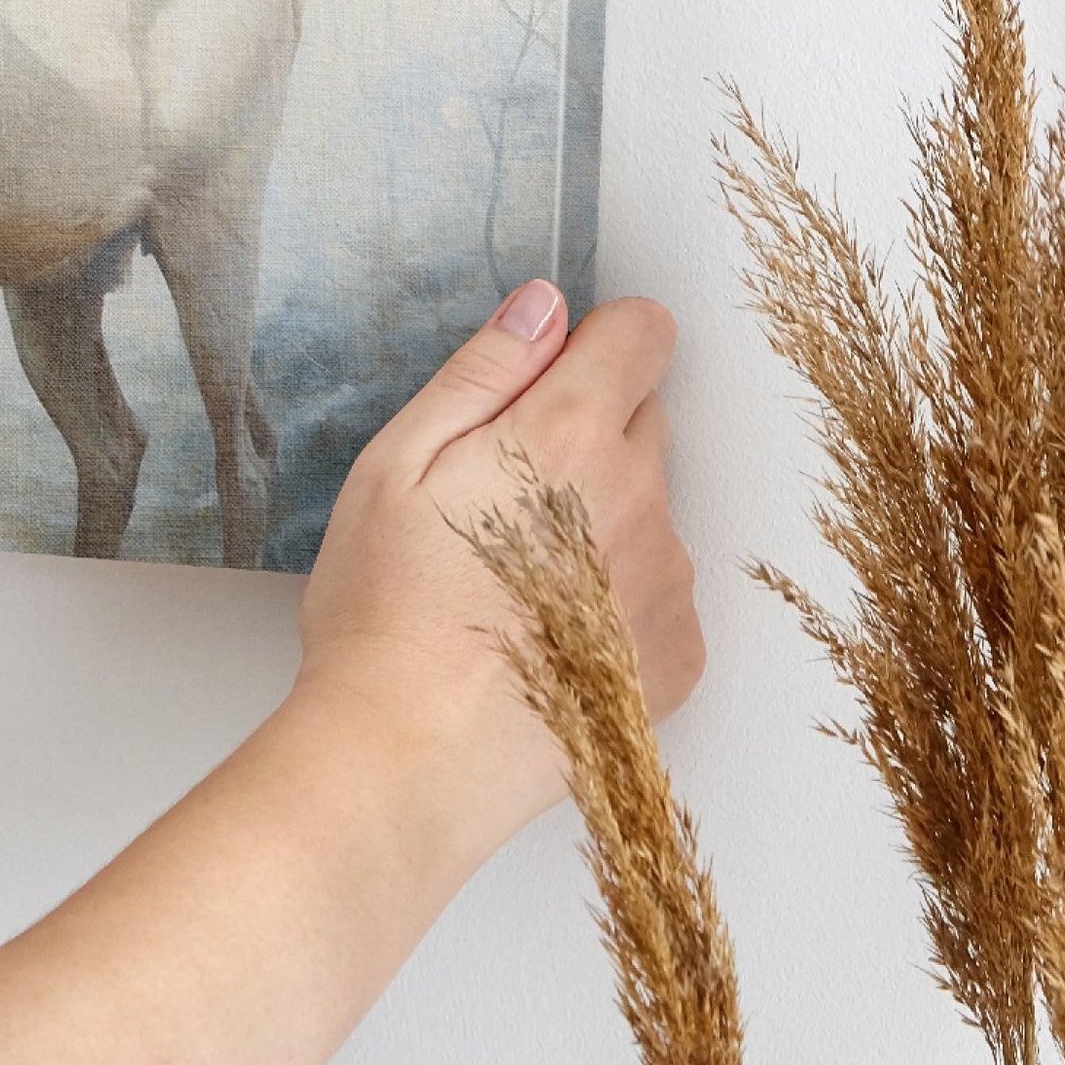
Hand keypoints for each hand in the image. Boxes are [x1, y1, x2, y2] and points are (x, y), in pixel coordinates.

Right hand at [294, 281, 703, 865]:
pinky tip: (545, 632)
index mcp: (570, 435)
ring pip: (648, 507)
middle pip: (644, 418)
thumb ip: (483, 371)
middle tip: (499, 494)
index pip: (643, 333)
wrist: (410, 758)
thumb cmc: (386, 611)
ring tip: (512, 579)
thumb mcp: (398, 462)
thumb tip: (544, 306)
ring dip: (601, 518)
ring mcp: (667, 582)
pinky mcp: (677, 656)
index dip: (594, 342)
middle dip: (585, 432)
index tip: (547, 379)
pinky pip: (658, 589)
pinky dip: (615, 597)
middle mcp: (641, 499)